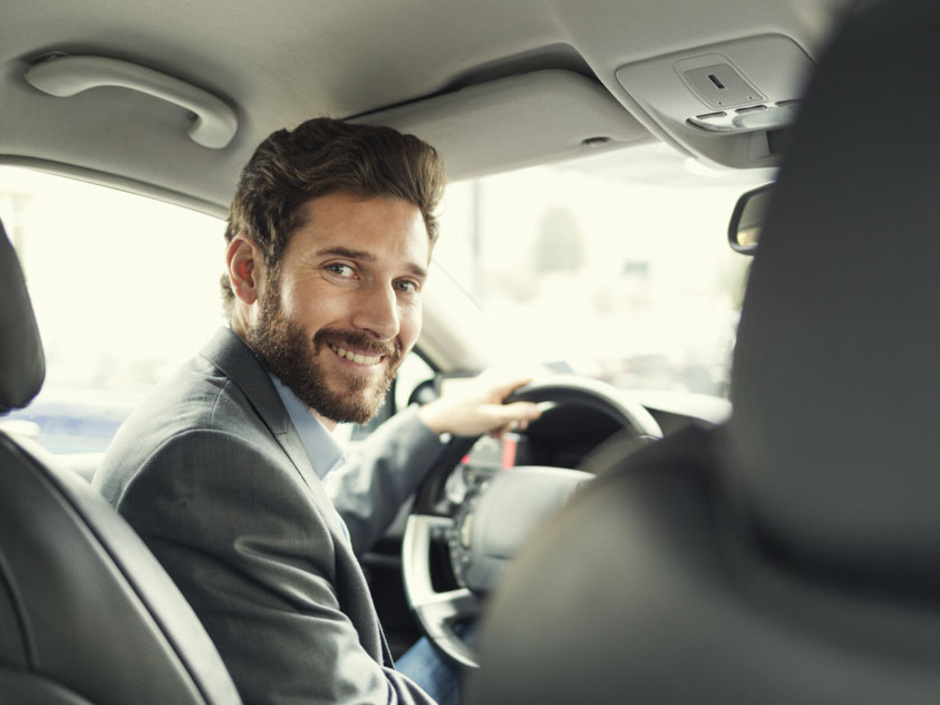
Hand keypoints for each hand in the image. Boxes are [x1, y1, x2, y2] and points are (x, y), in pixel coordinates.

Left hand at [417, 370, 541, 437]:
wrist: (440, 419)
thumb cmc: (462, 416)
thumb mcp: (494, 418)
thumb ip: (518, 413)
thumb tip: (536, 410)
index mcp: (499, 381)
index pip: (528, 379)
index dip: (537, 393)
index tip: (539, 407)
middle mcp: (495, 379)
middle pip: (519, 394)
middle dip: (518, 414)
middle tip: (516, 427)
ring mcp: (489, 385)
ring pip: (509, 402)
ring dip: (506, 419)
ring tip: (497, 431)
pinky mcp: (484, 392)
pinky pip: (499, 403)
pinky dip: (498, 416)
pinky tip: (491, 429)